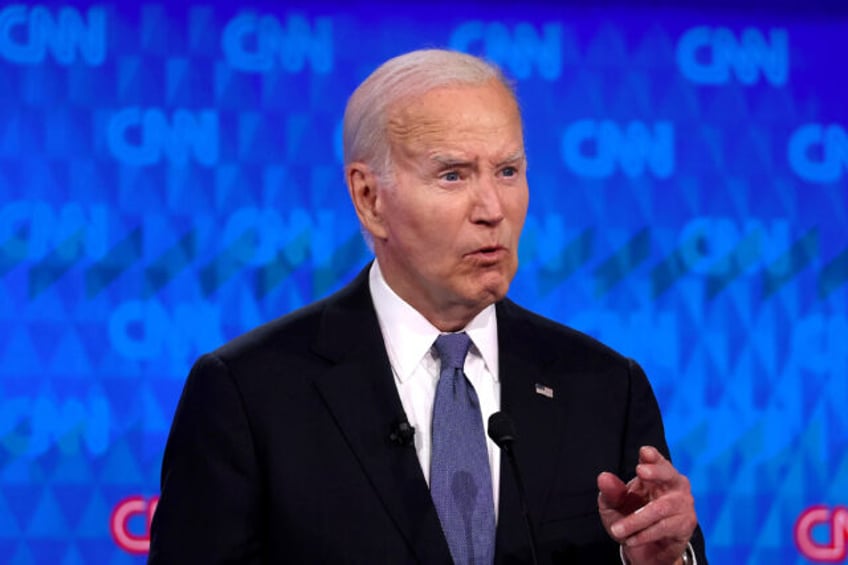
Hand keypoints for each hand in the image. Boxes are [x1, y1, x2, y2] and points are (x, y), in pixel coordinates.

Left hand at [597, 446, 696, 564]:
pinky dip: (644, 534)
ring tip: (616, 530)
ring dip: (636, 520)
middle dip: (655, 472)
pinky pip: (664, 528)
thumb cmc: (631, 517)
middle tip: (641, 471)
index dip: (652, 456)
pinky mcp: (685, 524)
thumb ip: (611, 492)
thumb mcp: (614, 505)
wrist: (646, 549)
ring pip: (660, 508)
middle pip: (668, 474)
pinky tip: (630, 539)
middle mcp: (673, 484)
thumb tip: (603, 477)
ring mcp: (682, 504)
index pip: (656, 461)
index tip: (644, 452)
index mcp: (655, 474)